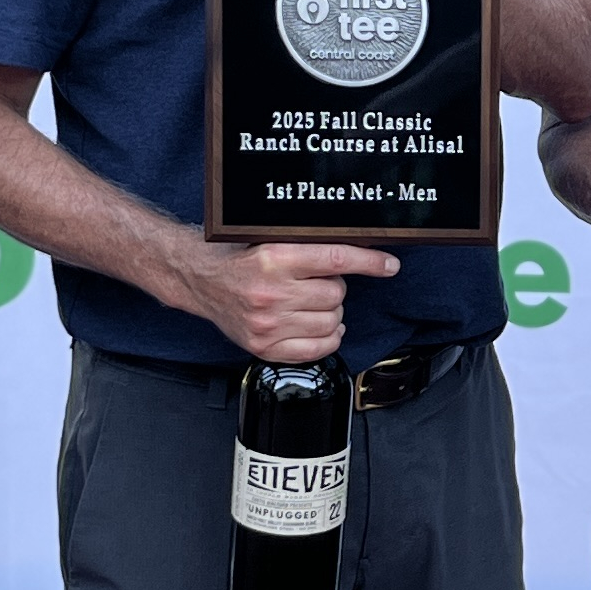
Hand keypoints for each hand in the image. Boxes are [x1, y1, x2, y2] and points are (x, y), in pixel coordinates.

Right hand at [173, 235, 399, 361]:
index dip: (369, 261)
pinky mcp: (265, 347)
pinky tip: (317, 326)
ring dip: (331, 312)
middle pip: (336, 293)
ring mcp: (268, 324)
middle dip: (333, 287)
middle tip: (314, 282)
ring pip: (332, 321)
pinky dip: (327, 338)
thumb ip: (309, 248)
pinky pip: (319, 348)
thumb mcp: (272, 241)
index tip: (389, 265)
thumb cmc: (239, 258)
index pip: (336, 259)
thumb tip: (357, 253)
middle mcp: (271, 292)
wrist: (202, 281)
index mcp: (274, 258)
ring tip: (311, 303)